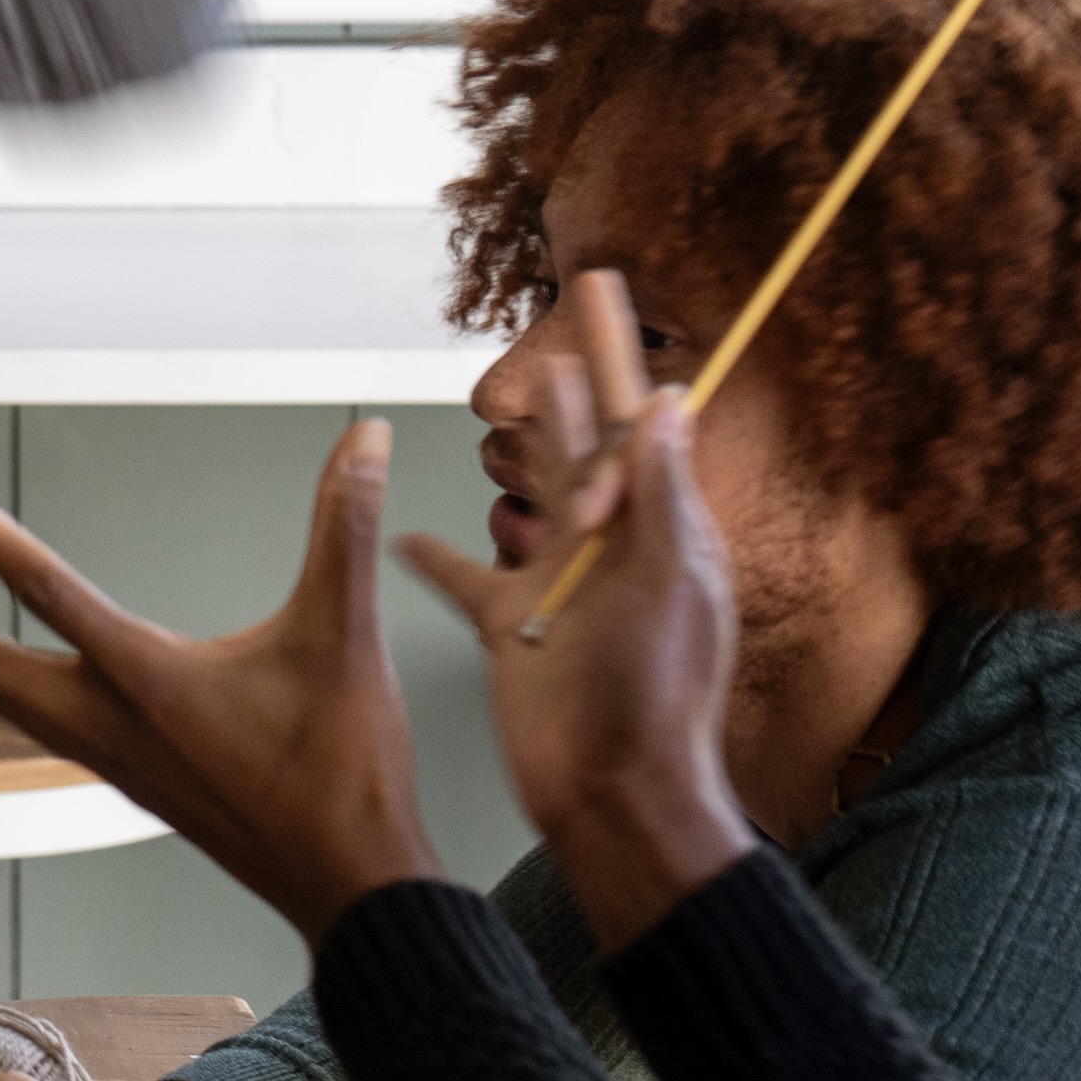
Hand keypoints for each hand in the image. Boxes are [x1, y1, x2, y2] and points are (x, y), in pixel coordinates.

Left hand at [0, 421, 448, 944]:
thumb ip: (348, 527)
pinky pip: (41, 731)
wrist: (352, 887)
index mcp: (146, 679)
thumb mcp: (345, 633)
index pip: (40, 588)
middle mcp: (112, 722)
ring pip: (6, 704)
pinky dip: (4, 699)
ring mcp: (117, 759)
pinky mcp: (136, 781)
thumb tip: (363, 438)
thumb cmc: (344, 771)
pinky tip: (9, 692)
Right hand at [391, 321, 758, 950]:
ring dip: (520, 444)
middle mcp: (611, 545)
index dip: (616, 348)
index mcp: (658, 527)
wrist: (613, 795)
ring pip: (531, 492)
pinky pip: (466, 577)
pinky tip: (409, 536)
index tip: (603, 285)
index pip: (634, 415)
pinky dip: (435, 556)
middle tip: (571, 310)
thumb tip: (668, 403)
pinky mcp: (511, 624)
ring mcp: (559, 583)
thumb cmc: (654, 699)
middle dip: (578, 372)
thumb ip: (661, 493)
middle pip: (583, 437)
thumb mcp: (670, 582)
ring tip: (507, 400)